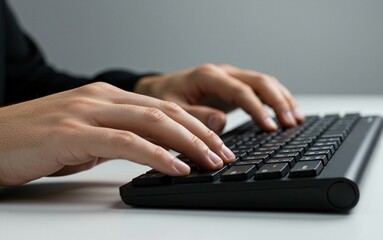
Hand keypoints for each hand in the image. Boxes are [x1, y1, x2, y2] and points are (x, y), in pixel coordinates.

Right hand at [0, 82, 234, 185]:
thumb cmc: (36, 141)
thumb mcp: (87, 135)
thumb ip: (120, 137)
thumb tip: (153, 150)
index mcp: (107, 96)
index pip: (163, 107)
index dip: (196, 124)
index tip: (218, 142)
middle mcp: (101, 98)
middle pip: (165, 111)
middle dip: (201, 133)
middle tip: (224, 153)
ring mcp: (87, 112)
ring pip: (152, 122)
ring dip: (188, 143)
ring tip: (211, 162)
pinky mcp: (72, 133)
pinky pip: (125, 143)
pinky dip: (156, 155)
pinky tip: (177, 167)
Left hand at [135, 64, 303, 132]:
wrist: (159, 90)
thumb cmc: (163, 99)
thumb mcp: (172, 109)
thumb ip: (194, 115)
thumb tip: (220, 122)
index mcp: (208, 76)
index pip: (240, 90)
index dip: (257, 108)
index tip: (270, 127)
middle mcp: (224, 73)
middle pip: (260, 81)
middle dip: (278, 102)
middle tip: (290, 123)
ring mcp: (231, 78)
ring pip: (265, 82)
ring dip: (282, 99)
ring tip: (295, 119)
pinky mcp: (235, 87)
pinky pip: (261, 89)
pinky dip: (276, 100)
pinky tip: (287, 112)